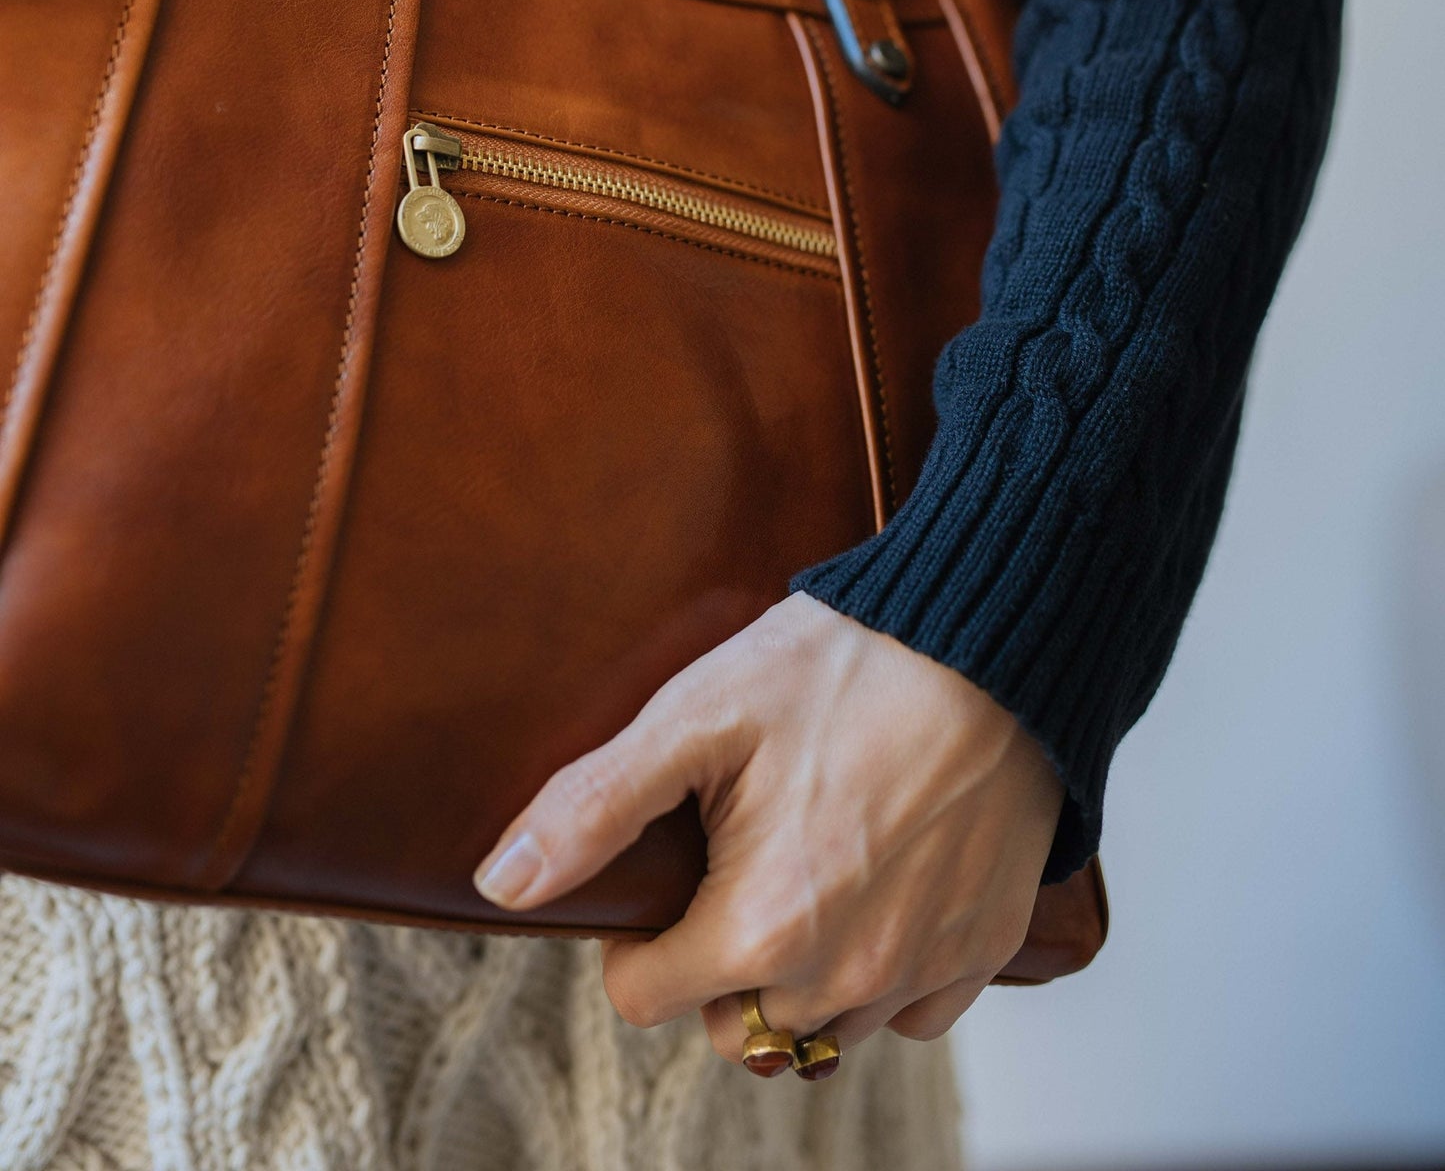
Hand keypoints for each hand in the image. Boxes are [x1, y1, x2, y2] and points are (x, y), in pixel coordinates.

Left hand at [474, 592, 1063, 1064]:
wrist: (991, 639)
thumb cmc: (843, 664)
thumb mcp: (700, 712)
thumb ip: (597, 804)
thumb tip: (502, 881)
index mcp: (761, 927)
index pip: (643, 1000)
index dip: (636, 939)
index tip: (668, 870)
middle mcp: (843, 974)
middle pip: (733, 1028)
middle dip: (715, 965)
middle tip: (734, 864)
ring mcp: (919, 970)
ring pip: (820, 1029)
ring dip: (797, 976)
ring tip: (804, 868)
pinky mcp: (980, 950)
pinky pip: (907, 1012)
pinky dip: (881, 971)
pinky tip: (875, 885)